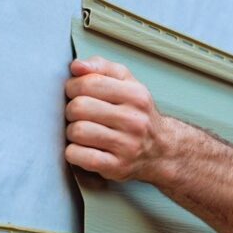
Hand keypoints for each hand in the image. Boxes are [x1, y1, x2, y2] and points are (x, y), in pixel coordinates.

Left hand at [64, 56, 171, 181]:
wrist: (160, 149)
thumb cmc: (136, 114)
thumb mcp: (126, 83)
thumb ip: (100, 68)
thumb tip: (76, 66)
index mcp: (135, 95)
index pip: (90, 83)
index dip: (73, 87)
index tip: (74, 93)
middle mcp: (134, 120)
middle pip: (79, 107)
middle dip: (71, 110)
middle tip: (78, 115)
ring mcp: (126, 145)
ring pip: (77, 131)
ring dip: (72, 132)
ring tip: (81, 132)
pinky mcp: (116, 167)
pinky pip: (79, 156)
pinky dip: (72, 152)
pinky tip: (81, 148)